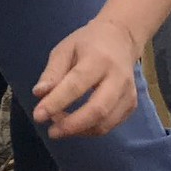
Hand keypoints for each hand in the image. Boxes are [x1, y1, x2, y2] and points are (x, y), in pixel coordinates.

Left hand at [32, 17, 140, 138]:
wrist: (121, 38)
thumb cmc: (87, 44)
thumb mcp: (64, 49)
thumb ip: (52, 73)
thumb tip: (39, 95)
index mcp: (98, 59)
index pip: (76, 85)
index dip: (56, 103)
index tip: (38, 116)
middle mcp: (118, 78)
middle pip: (98, 110)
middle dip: (72, 125)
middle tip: (51, 131)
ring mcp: (128, 93)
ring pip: (106, 123)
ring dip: (80, 130)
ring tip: (59, 126)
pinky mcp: (131, 104)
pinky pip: (110, 125)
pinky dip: (90, 130)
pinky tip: (75, 124)